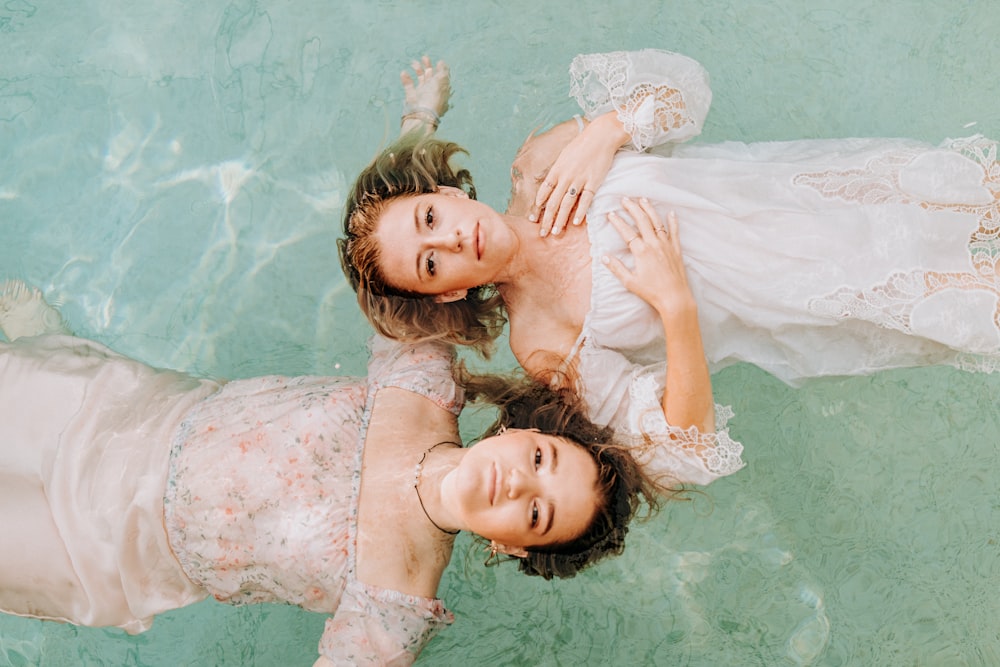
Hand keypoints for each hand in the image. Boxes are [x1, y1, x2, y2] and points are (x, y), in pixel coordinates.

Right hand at [400, 55, 450, 131]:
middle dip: (428, 66)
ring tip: (413, 62)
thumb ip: (442, 71)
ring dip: (417, 69)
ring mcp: (422, 94)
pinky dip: (406, 79)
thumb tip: (442, 63)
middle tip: (424, 57)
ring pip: (420, 79)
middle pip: (431, 76)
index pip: (443, 77)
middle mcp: (433, 92)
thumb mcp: (441, 82)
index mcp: (442, 89)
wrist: (421, 115)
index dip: (441, 69)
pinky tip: (404, 73)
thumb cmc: (433, 98)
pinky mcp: (412, 97)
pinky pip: (409, 86)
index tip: (439, 61)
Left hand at [529, 112, 627, 236]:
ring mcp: (579, 179)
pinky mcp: (594, 181)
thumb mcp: (564, 156)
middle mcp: (566, 176)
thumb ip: (558, 171)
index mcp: (557, 169)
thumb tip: (551, 184)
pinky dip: (580, 212)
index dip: (538, 206)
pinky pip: (585, 200)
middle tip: (542, 234)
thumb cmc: (582, 145)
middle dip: (546, 220)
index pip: (544, 191)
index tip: (533, 219)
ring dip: (560, 220)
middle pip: (553, 202)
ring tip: (555, 232)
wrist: (600, 136)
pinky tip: (575, 223)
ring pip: (566, 204)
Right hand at [601, 198, 695, 316]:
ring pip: (657, 222)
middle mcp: (654, 244)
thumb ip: (616, 268)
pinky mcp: (676, 250)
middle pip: (642, 221)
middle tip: (625, 199)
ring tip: (643, 199)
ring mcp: (666, 245)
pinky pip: (674, 232)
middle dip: (633, 208)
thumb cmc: (651, 292)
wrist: (675, 297)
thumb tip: (604, 257)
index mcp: (641, 251)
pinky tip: (671, 213)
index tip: (611, 214)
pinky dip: (673, 221)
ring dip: (649, 209)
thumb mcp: (630, 282)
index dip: (618, 222)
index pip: (627, 232)